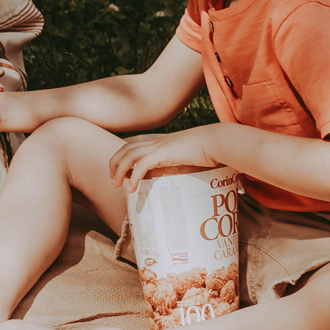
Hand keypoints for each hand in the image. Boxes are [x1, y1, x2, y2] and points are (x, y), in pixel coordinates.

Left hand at [107, 128, 222, 191]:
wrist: (217, 141)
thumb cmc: (208, 150)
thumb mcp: (190, 157)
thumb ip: (181, 163)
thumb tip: (181, 177)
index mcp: (161, 142)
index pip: (134, 145)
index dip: (123, 157)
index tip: (120, 172)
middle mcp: (157, 142)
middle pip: (126, 148)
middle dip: (115, 163)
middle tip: (112, 180)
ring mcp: (159, 146)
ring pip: (129, 155)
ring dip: (119, 170)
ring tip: (116, 185)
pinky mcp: (164, 154)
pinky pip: (142, 165)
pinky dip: (134, 176)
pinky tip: (131, 189)